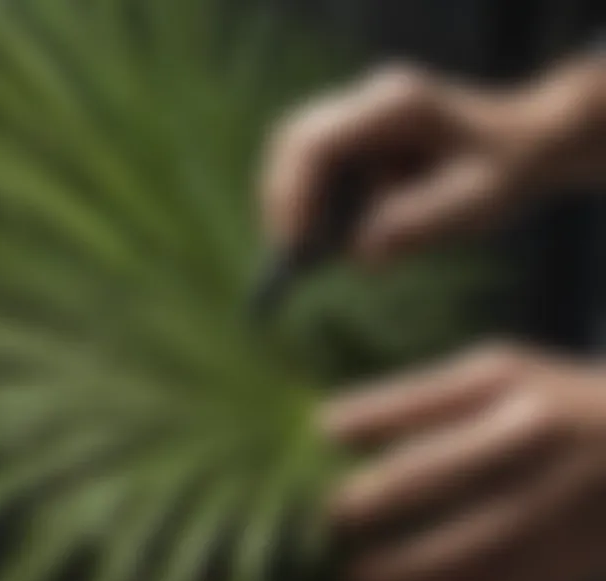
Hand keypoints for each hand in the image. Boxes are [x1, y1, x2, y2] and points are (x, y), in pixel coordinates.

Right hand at [261, 57, 604, 262]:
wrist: (523, 143)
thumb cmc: (504, 171)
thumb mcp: (476, 202)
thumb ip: (421, 224)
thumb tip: (361, 254)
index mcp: (396, 105)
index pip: (317, 141)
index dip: (294, 194)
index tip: (293, 246)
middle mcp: (370, 101)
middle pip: (293, 140)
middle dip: (281, 200)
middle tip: (285, 255)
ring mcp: (359, 115)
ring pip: (296, 153)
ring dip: (290, 202)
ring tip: (298, 253)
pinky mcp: (355, 136)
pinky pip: (312, 167)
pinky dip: (306, 203)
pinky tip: (317, 239)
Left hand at [323, 343, 605, 580]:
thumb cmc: (549, 399)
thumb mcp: (494, 375)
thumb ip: (422, 400)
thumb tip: (333, 430)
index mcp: (503, 381)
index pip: (417, 402)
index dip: (363, 420)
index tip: (318, 437)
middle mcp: (531, 432)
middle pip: (436, 473)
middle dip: (373, 502)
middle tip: (328, 522)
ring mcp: (560, 491)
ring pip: (471, 543)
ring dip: (408, 569)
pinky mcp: (581, 547)